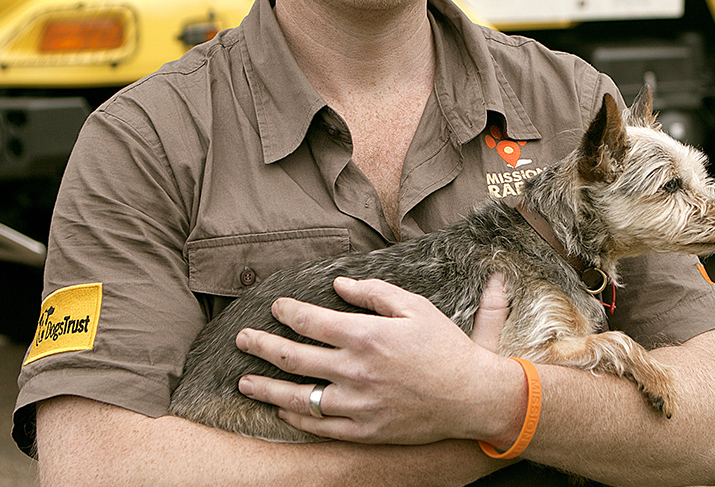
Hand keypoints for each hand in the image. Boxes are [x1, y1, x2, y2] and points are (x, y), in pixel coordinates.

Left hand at [234, 274, 520, 445]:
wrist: (472, 396)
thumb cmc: (445, 347)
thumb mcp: (415, 307)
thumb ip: (374, 292)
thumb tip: (339, 283)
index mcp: (366, 335)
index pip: (310, 322)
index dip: (287, 313)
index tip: (275, 308)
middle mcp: (355, 370)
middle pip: (292, 358)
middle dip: (261, 346)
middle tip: (243, 339)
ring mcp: (357, 404)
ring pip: (298, 397)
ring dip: (266, 388)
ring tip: (245, 382)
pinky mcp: (364, 430)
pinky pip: (319, 426)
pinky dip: (296, 417)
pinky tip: (282, 408)